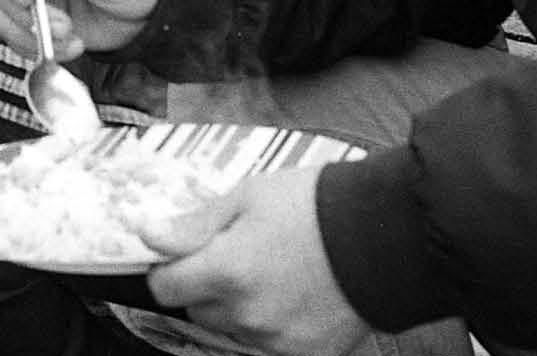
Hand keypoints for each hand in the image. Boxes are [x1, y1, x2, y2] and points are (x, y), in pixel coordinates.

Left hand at [145, 168, 370, 355]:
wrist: (390, 235)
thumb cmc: (321, 206)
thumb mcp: (250, 196)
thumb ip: (195, 223)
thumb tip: (147, 234)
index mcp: (226, 271)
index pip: (164, 288)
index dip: (169, 268)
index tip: (184, 256)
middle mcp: (246, 313)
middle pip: (199, 309)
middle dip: (209, 285)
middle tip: (243, 254)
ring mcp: (276, 338)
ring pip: (234, 328)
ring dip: (242, 306)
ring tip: (280, 271)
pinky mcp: (305, 353)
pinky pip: (271, 342)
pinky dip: (277, 324)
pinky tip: (301, 295)